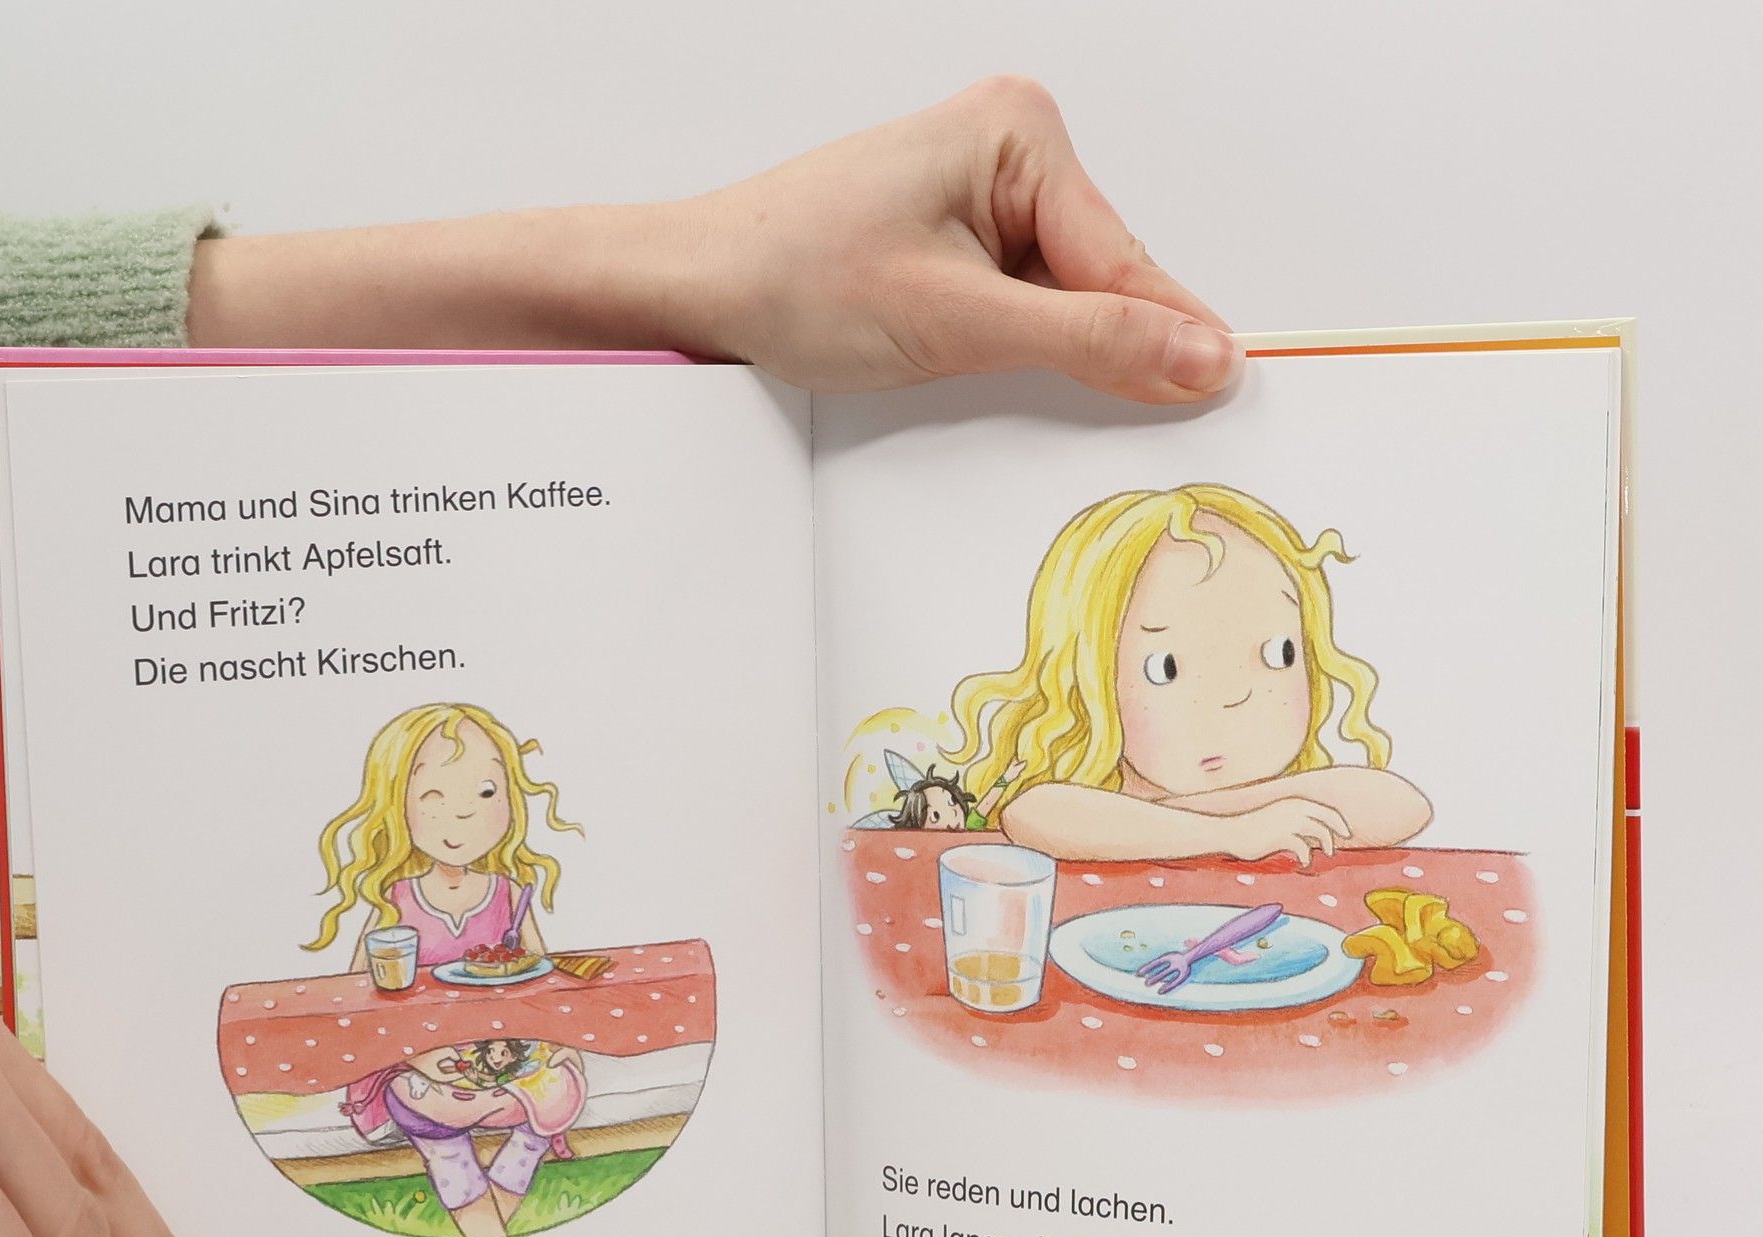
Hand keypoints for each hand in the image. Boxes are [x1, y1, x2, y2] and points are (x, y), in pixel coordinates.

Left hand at [189, 77, 1236, 405]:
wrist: (691, 292)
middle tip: (1079, 417)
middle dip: (1085, 353)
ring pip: (1057, 307)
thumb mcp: (957, 323)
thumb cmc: (790, 277)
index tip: (1231, 400)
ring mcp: (977, 198)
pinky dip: (1004, 355)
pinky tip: (962, 372)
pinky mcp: (948, 246)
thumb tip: (1201, 355)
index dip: (1168, 342)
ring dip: (1036, 359)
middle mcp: (1007, 153)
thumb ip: (1089, 342)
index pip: (1127, 261)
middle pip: (1099, 283)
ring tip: (970, 374)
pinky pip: (1013, 313)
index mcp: (1020, 133)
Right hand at [1223, 798, 1353, 867]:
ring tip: (1325, 855)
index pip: (1326, 810)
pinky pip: (1303, 847)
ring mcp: (1288, 821)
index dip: (1338, 822)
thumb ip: (1294, 822)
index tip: (1345, 833)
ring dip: (1325, 845)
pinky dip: (1307, 857)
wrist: (1230, 832)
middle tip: (1337, 847)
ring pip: (1319, 832)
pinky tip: (1304, 863)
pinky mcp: (1281, 836)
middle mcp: (1294, 809)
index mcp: (1294, 802)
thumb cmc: (1252, 828)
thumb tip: (1312, 836)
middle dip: (1337, 832)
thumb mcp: (1276, 818)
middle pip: (1327, 819)